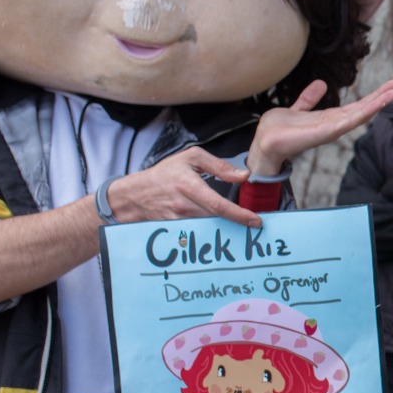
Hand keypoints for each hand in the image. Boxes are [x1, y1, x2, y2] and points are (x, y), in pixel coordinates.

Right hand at [106, 147, 257, 226]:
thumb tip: (243, 176)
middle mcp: (184, 207)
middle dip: (237, 224)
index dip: (239, 215)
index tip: (256, 221)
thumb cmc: (165, 174)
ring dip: (226, 230)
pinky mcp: (177, 230)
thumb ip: (219, 166)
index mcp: (190, 187)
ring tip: (240, 228)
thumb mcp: (191, 158)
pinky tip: (221, 232)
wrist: (136, 194)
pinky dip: (212, 233)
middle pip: (217, 220)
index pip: (218, 205)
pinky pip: (199, 233)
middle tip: (254, 225)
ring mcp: (179, 221)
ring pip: (209, 228)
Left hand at [248, 78, 392, 176]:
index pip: (356, 106)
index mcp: (329, 119)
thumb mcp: (297, 108)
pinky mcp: (326, 133)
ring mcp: (332, 129)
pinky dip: (364, 113)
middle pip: (363, 109)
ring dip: (378, 103)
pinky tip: (375, 106)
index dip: (372, 96)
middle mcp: (334, 125)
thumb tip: (321, 83)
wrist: (264, 143)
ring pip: (360, 115)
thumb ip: (309, 98)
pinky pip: (348, 121)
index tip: (388, 86)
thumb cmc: (278, 130)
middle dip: (381, 97)